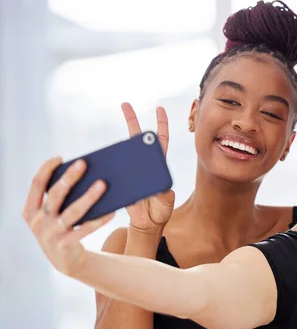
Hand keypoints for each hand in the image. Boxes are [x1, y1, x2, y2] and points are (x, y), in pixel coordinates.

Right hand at [22, 157, 113, 274]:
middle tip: (83, 163)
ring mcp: (51, 235)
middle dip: (69, 178)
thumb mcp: (54, 215)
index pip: (36, 184)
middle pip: (55, 195)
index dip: (46, 169)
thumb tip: (85, 174)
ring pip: (73, 212)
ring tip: (103, 184)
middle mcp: (38, 222)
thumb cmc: (63, 228)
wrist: (66, 261)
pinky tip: (112, 211)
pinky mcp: (65, 245)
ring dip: (89, 197)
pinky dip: (99, 219)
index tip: (60, 158)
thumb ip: (60, 199)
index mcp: (31, 210)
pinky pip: (86, 229)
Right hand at [121, 103, 174, 232]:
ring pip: (124, 151)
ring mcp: (131, 170)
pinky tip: (101, 153)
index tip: (159, 108)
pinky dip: (108, 160)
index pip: (160, 141)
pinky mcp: (120, 180)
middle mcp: (144, 164)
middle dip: (132, 120)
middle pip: (137, 139)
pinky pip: (113, 168)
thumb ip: (163, 193)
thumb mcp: (165, 201)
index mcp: (158, 166)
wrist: (146, 224)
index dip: (161, 125)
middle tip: (125, 104)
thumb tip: (157, 186)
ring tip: (109, 126)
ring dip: (118, 139)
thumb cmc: (160, 211)